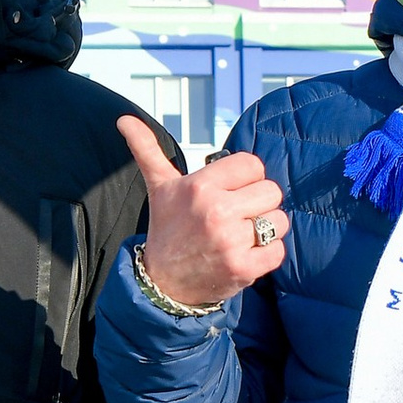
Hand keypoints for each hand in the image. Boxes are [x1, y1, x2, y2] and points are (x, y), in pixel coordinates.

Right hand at [119, 117, 288, 308]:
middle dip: (257, 203)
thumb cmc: (167, 228)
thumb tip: (124, 119)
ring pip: (279, 220)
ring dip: (266, 229)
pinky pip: (278, 251)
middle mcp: (216, 211)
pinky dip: (267, 254)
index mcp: (200, 186)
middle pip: (271, 191)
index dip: (246, 178)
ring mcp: (231, 242)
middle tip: (236, 215)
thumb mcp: (159, 186)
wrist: (162, 283)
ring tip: (241, 235)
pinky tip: (245, 254)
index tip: (230, 191)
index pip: (253, 165)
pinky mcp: (243, 268)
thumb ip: (147, 149)